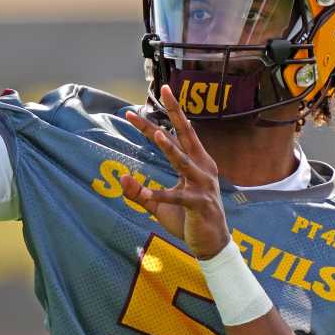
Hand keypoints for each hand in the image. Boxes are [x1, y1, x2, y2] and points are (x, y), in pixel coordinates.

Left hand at [123, 85, 230, 259]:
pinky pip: (178, 198)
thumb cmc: (188, 220)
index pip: (174, 136)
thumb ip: (140, 192)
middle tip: (164, 90)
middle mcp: (202, 168)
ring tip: (159, 134)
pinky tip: (148, 194)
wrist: (212, 244)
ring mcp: (203, 185)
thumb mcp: (159, 205)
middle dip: (175, 111)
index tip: (134, 110)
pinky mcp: (199, 204)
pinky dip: (161, 196)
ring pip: (184, 162)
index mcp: (195, 163)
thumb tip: (122, 178)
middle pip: (186, 134)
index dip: (154, 122)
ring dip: (171, 148)